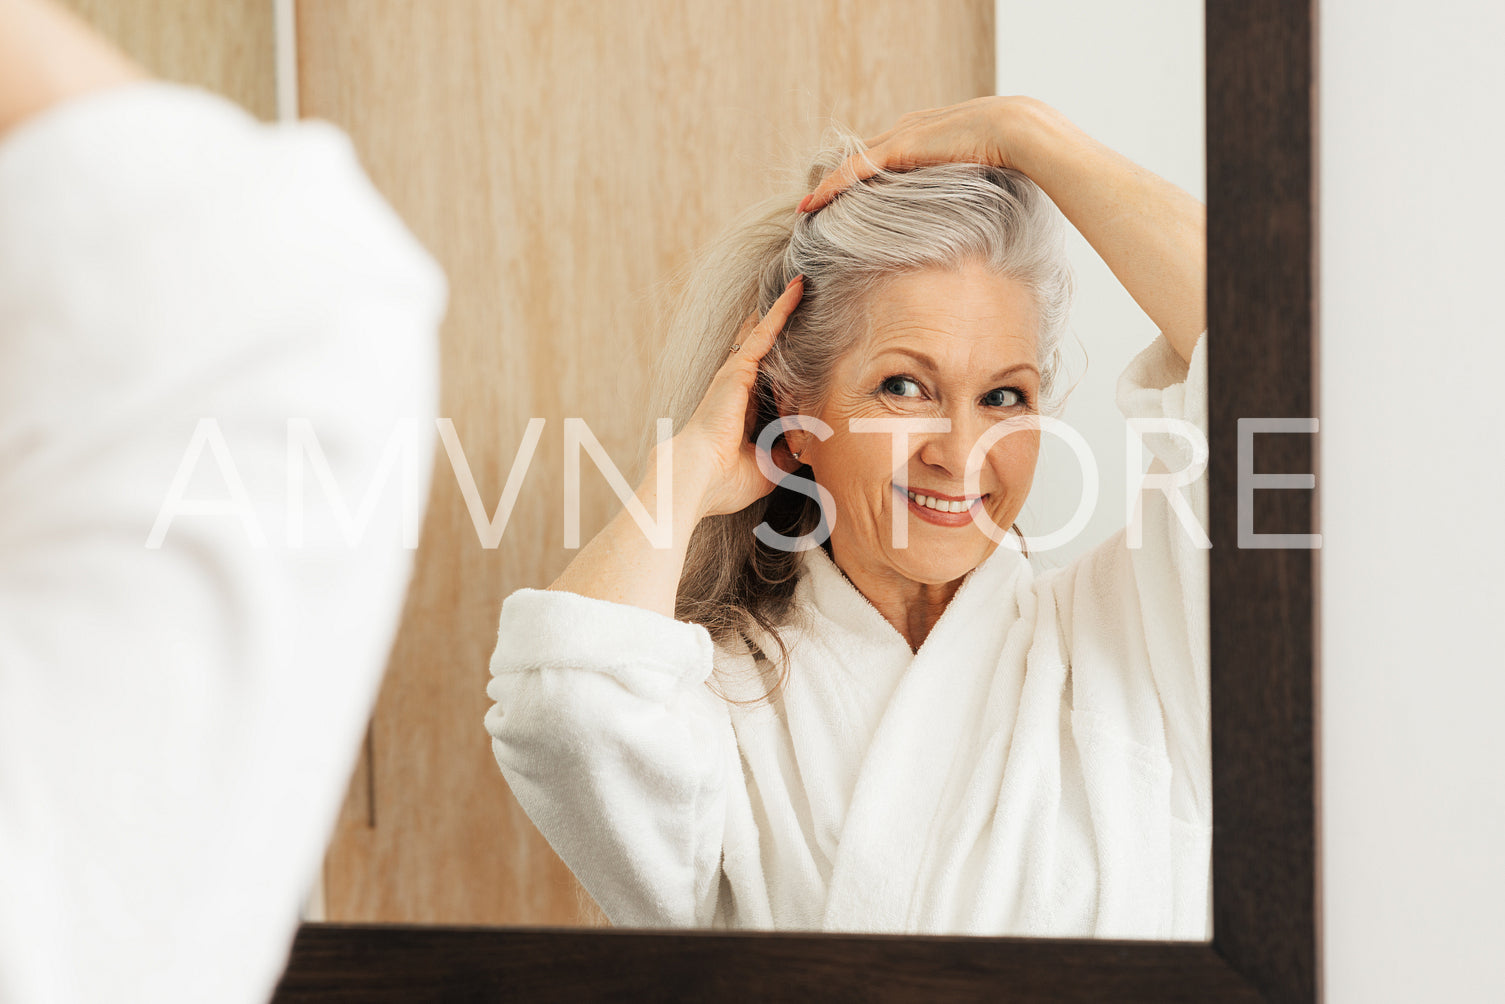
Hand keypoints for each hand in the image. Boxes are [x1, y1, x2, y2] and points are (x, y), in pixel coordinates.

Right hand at [668, 275, 804, 520]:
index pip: (770, 381)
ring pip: (767, 334)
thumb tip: (812, 449)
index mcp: (743, 411)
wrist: (698, 478)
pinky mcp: (739, 368)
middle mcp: (738, 388)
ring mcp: (737, 375)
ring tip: (806, 284)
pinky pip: (765, 332)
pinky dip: (781, 310)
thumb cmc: (725, 480)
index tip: (805, 351)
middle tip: (808, 298)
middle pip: (768, 350)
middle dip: (785, 327)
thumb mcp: (769, 469)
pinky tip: (798, 290)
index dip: (786, 365)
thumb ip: (789, 455)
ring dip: (786, 310)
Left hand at [799, 96, 1048, 212]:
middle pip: (861, 157)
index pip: (884, 155)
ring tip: (807, 208)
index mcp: (926, 133)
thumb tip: (965, 214)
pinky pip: (855, 171)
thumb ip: (961, 184)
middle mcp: (908, 129)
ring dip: (827, 187)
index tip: (846, 196)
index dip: (862, 176)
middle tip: (814, 203)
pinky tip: (813, 204)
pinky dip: (832, 187)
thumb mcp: (977, 171)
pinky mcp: (900, 147)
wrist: (1018, 132)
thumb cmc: (1010, 154)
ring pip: (852, 164)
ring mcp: (902, 136)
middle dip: (837, 180)